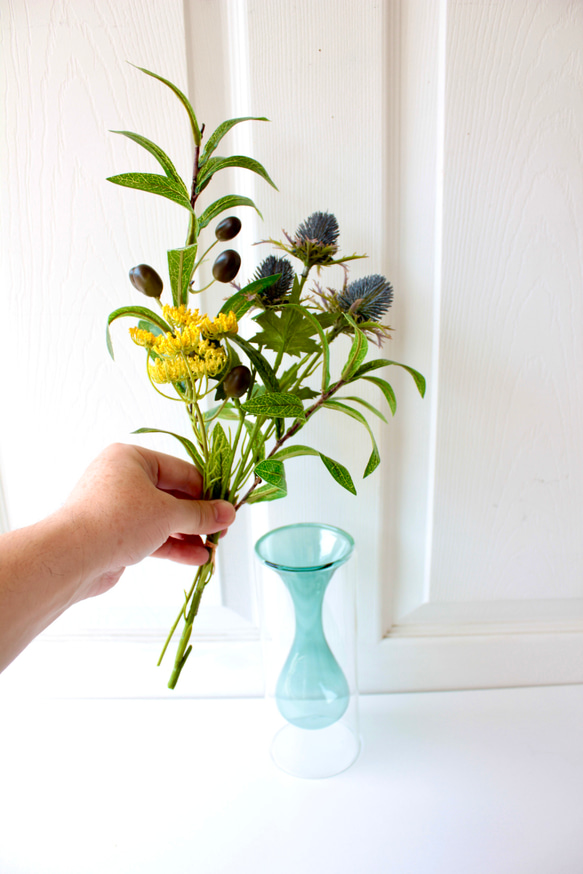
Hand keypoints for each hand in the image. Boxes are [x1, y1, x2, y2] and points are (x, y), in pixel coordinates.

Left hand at [60, 443, 235, 599]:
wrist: (71, 557)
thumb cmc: (115, 521)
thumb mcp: (167, 513)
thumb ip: (201, 514)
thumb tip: (227, 513)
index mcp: (132, 459)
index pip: (182, 471)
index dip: (208, 491)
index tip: (227, 509)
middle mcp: (122, 479)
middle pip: (173, 495)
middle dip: (198, 516)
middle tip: (221, 530)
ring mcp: (117, 508)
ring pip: (162, 518)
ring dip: (189, 534)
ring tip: (211, 548)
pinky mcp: (115, 534)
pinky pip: (151, 536)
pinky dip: (173, 545)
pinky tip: (195, 558)